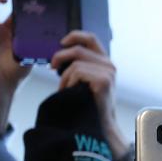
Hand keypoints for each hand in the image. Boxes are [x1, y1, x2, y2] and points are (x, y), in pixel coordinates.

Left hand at [50, 31, 126, 156]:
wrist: (100, 124)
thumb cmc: (89, 104)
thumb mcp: (85, 79)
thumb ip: (79, 64)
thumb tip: (59, 53)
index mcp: (104, 61)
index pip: (90, 38)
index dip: (74, 36)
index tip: (61, 42)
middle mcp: (109, 64)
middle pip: (78, 49)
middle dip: (60, 57)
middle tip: (52, 67)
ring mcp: (108, 72)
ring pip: (75, 64)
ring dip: (65, 77)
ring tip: (66, 89)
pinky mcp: (103, 80)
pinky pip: (77, 73)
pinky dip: (69, 83)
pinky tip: (72, 92)